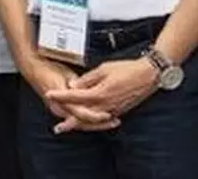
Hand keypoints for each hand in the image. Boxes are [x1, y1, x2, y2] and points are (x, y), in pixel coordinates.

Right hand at [22, 56, 118, 133]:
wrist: (34, 69)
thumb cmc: (50, 70)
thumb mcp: (66, 75)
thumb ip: (78, 85)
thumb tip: (90, 90)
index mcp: (61, 101)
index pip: (82, 114)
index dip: (96, 116)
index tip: (109, 115)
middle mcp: (60, 109)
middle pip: (83, 122)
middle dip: (100, 124)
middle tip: (116, 121)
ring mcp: (60, 111)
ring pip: (81, 122)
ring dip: (97, 123)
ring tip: (112, 121)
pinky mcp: (62, 110)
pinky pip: (78, 118)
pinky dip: (89, 119)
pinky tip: (100, 118)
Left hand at [44, 58, 159, 132]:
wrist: (148, 76)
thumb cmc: (126, 69)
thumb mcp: (104, 69)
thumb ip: (87, 79)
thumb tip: (73, 86)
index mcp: (99, 93)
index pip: (75, 96)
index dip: (60, 96)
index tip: (49, 95)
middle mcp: (105, 105)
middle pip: (82, 117)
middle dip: (69, 123)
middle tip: (57, 128)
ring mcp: (113, 110)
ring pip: (93, 122)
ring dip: (80, 125)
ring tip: (69, 128)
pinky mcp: (119, 112)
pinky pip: (103, 120)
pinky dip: (93, 123)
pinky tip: (88, 123)